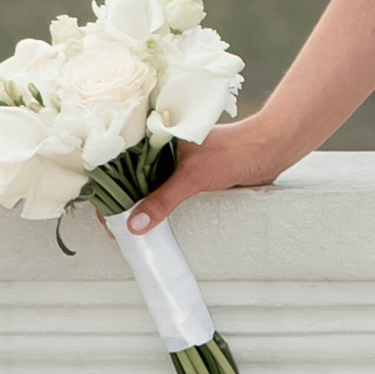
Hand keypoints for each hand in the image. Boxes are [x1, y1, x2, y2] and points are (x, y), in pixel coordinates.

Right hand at [120, 114, 296, 232]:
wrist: (269, 151)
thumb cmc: (234, 152)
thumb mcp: (193, 177)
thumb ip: (164, 200)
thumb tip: (135, 224)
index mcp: (155, 140)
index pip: (118, 164)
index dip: (108, 190)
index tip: (105, 216)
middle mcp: (161, 151)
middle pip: (130, 180)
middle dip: (121, 203)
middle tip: (115, 231)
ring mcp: (175, 165)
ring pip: (148, 188)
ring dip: (141, 208)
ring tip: (130, 232)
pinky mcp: (190, 178)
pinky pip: (167, 195)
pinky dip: (159, 209)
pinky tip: (154, 225)